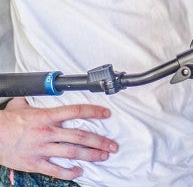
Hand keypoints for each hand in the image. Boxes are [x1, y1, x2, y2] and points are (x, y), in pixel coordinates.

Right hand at [0, 98, 118, 180]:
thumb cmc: (7, 122)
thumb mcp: (21, 105)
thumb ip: (33, 99)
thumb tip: (35, 91)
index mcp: (47, 116)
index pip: (77, 111)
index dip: (94, 111)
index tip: (106, 114)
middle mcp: (48, 132)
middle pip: (80, 135)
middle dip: (99, 141)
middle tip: (112, 145)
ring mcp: (42, 148)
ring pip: (72, 152)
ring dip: (90, 155)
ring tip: (103, 156)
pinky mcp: (35, 163)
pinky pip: (55, 169)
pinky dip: (68, 172)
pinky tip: (79, 171)